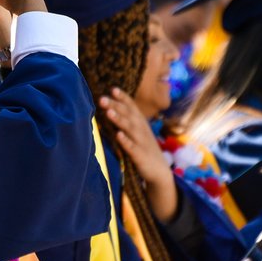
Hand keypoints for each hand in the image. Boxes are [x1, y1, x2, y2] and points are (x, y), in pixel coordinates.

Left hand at [102, 87, 177, 220]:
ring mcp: (141, 143)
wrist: (159, 172)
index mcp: (141, 124)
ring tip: (108, 111)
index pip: (132, 107)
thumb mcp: (138, 133)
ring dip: (119, 119)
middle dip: (116, 106)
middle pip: (128, 115)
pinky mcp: (140, 156)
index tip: (112, 88)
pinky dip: (126, 141)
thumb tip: (111, 109)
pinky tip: (118, 135)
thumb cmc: (144, 150)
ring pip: (129, 129)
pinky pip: (132, 148)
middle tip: (102, 97)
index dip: (123, 98)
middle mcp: (142, 130)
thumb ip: (127, 121)